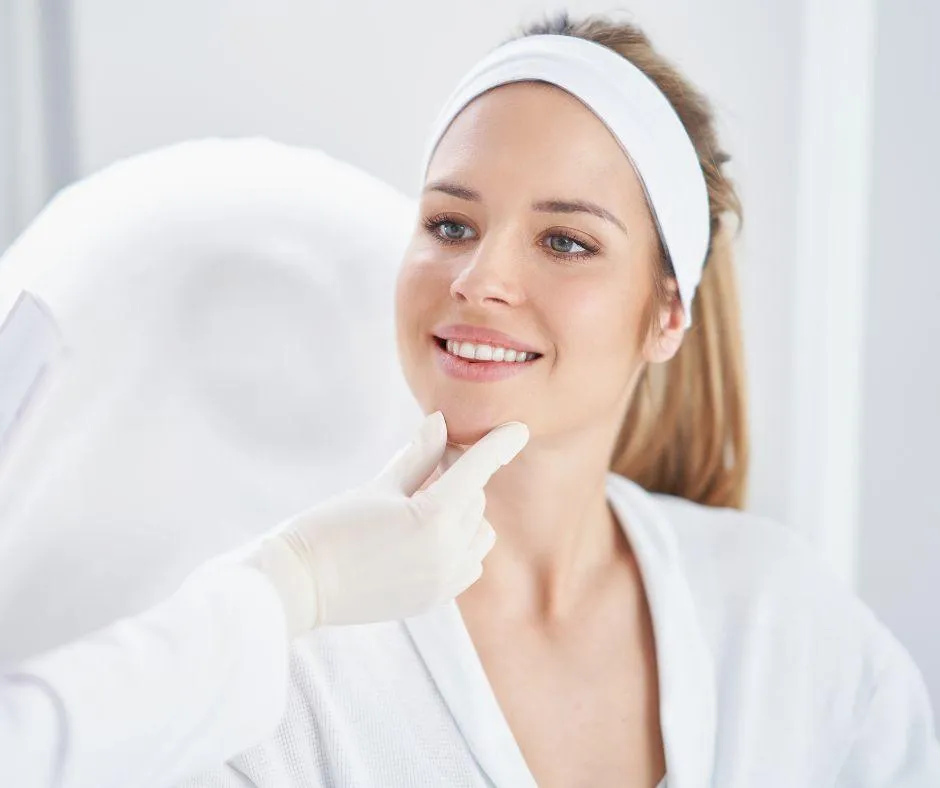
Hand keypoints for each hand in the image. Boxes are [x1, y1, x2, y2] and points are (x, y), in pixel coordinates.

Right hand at [248, 411, 527, 635]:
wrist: (299, 586)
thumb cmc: (330, 528)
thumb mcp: (378, 487)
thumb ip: (417, 457)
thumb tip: (440, 422)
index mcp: (432, 517)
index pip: (478, 470)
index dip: (499, 445)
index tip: (520, 429)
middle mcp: (447, 552)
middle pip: (475, 498)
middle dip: (458, 478)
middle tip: (427, 467)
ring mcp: (443, 581)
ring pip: (478, 531)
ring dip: (462, 512)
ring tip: (421, 507)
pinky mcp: (434, 599)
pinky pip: (469, 563)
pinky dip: (460, 544)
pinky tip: (425, 537)